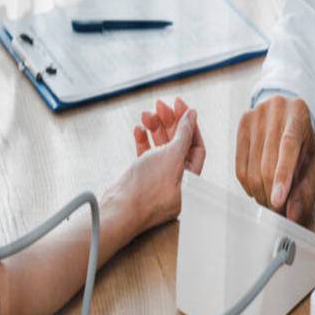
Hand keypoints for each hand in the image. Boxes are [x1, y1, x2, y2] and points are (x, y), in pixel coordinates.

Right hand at [115, 98, 205, 234]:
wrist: (118, 210)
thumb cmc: (147, 189)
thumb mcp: (172, 156)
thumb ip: (184, 134)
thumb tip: (192, 116)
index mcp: (191, 178)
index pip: (196, 145)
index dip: (189, 124)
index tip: (180, 105)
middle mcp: (177, 180)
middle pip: (178, 145)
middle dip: (170, 123)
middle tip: (160, 104)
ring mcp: (158, 180)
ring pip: (160, 148)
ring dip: (154, 129)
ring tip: (145, 115)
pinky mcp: (142, 179)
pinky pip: (146, 156)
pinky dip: (143, 141)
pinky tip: (138, 130)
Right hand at [235, 95, 314, 221]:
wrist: (287, 114)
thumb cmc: (302, 141)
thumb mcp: (312, 162)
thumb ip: (307, 188)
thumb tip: (293, 213)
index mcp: (298, 116)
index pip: (288, 147)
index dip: (281, 177)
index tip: (277, 201)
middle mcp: (276, 110)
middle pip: (267, 163)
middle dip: (271, 194)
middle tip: (278, 209)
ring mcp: (255, 116)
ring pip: (252, 168)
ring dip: (260, 193)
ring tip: (270, 200)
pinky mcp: (242, 125)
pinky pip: (239, 166)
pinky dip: (248, 186)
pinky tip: (257, 189)